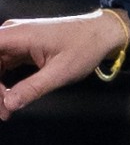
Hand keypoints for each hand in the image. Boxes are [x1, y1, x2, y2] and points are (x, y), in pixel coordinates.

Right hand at [0, 9, 129, 119]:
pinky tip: (9, 98)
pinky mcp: (22, 47)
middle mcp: (11, 34)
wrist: (104, 33)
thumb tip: (8, 104)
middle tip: (4, 111)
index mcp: (16, 35)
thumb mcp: (60, 72)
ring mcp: (16, 40)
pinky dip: (3, 82)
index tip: (1, 99)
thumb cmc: (85, 48)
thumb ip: (32, 88)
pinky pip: (3, 64)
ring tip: (6, 110)